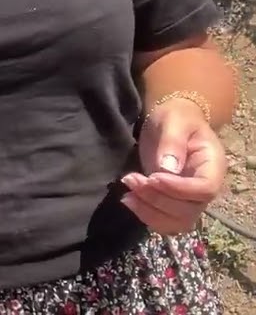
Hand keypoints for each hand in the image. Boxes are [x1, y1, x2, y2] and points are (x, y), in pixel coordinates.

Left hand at [122, 98, 227, 234]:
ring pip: (177, 222)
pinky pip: (166, 222)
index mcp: (213, 166)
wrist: (171, 123)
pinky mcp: (174, 203)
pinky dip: (146, 216)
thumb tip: (168, 169)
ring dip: (150, 212)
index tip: (152, 177)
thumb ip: (172, 142)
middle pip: (189, 209)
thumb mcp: (173, 121)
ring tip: (127, 193)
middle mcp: (206, 187)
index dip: (178, 189)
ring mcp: (191, 199)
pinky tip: (129, 200)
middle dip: (157, 198)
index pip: (205, 189)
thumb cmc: (176, 118)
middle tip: (131, 179)